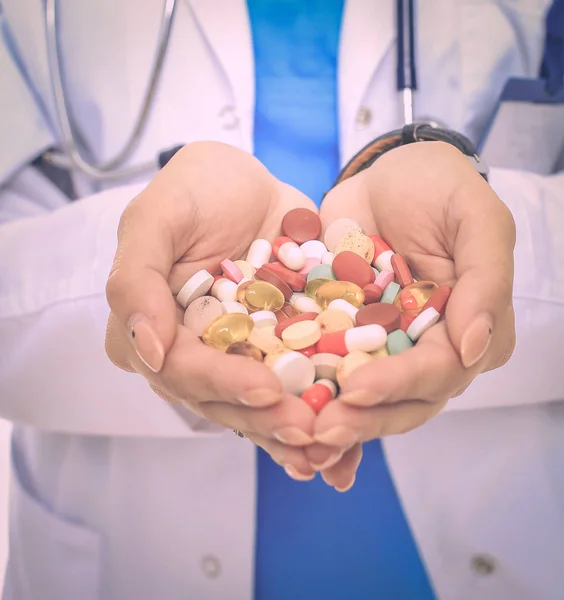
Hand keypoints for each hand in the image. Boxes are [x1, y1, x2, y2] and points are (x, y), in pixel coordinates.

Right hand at [105, 142, 320, 477]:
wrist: (249, 179)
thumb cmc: (194, 188)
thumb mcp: (156, 217)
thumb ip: (136, 279)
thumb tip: (147, 351)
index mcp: (151, 328)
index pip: (179, 368)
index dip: (219, 383)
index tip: (264, 391)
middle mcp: (191, 351)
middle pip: (223, 397)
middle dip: (264, 418)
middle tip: (309, 432)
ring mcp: (236, 353)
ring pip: (260, 402)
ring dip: (294, 429)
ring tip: (332, 449)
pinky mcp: (276, 346)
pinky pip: (295, 382)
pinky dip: (318, 407)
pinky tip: (346, 439)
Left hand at [308, 141, 515, 488]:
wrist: (387, 173)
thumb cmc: (440, 188)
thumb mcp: (476, 220)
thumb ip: (485, 280)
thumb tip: (474, 348)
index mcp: (467, 330)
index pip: (440, 371)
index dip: (402, 385)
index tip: (359, 390)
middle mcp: (425, 348)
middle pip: (401, 399)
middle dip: (364, 418)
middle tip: (322, 431)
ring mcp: (381, 346)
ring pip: (362, 395)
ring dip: (333, 420)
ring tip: (300, 438)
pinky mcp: (341, 335)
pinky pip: (323, 368)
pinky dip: (306, 395)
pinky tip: (279, 418)